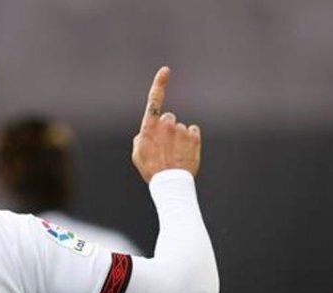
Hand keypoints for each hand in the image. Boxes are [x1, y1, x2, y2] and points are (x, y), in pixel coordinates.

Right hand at [131, 67, 201, 181]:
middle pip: (169, 118)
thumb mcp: (137, 154)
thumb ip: (141, 138)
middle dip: (167, 128)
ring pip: (180, 128)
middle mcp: (166, 124)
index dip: (159, 84)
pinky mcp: (194, 137)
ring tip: (174, 154)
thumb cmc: (151, 169)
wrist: (170, 183)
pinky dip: (190, 140)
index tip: (165, 70)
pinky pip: (192, 132)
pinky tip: (184, 153)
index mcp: (149, 126)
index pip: (154, 100)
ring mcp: (181, 130)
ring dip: (178, 138)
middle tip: (165, 147)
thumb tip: (146, 132)